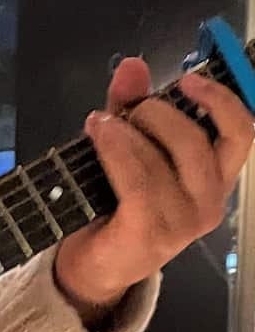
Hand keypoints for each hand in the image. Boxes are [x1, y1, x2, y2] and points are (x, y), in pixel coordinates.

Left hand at [54, 56, 253, 325]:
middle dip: (158, 113)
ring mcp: (184, 221)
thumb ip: (130, 107)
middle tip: (125, 111)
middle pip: (199, 139)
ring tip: (103, 123)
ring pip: (168, 157)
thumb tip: (133, 65)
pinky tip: (100, 133)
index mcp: (214, 179)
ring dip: (132, 129)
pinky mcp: (152, 232)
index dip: (222, 99)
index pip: (242, 133)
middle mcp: (209, 201)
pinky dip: (118, 148)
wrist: (92, 266)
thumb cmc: (113, 207)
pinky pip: (140, 179)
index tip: (190, 77)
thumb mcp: (124, 149)